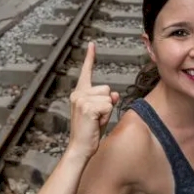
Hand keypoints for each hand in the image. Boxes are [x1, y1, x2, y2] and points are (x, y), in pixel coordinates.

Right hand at [67, 42, 119, 160]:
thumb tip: (115, 94)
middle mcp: (78, 94)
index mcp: (79, 93)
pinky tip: (95, 123)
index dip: (90, 57)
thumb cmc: (89, 131)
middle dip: (106, 104)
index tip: (92, 44)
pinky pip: (108, 106)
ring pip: (109, 97)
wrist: (80, 148)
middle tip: (96, 118)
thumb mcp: (99, 113)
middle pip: (106, 89)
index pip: (86, 72)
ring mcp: (81, 100)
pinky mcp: (87, 107)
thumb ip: (106, 100)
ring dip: (106, 111)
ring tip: (95, 121)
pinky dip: (105, 116)